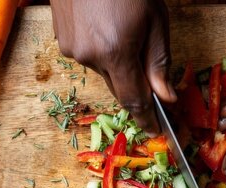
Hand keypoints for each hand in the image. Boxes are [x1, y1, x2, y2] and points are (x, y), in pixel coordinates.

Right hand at [50, 0, 176, 133]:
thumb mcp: (155, 20)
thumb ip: (159, 62)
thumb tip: (166, 97)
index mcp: (115, 52)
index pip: (134, 100)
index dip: (146, 118)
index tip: (156, 130)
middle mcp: (89, 56)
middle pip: (119, 86)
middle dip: (135, 84)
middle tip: (149, 69)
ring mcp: (71, 48)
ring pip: (103, 70)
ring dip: (117, 62)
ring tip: (123, 30)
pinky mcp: (60, 39)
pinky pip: (87, 56)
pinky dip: (101, 50)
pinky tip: (106, 26)